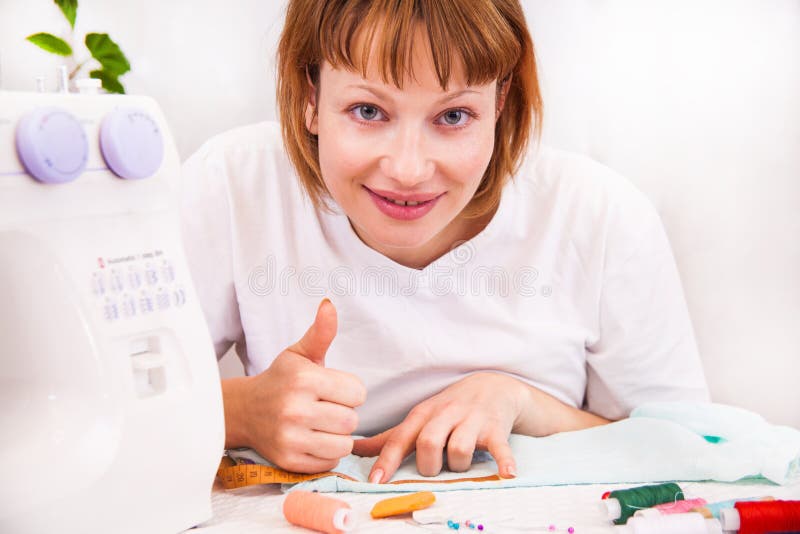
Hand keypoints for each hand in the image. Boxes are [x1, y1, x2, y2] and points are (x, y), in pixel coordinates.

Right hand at [223, 299, 365, 472]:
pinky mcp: (289, 461)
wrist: (245, 410)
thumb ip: (320, 332)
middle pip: (352, 420)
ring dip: (338, 435)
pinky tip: (312, 438)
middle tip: (325, 407)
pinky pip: (330, 461)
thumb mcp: (299, 354)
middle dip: (344, 413)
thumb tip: (329, 304)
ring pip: (344, 443)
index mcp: (303, 379)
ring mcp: (291, 438)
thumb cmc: (281, 380)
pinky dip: (326, 452)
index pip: (358, 393)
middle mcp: (295, 409)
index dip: (349, 391)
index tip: (332, 389)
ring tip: (321, 424)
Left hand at [352, 372, 525, 482]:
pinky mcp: (496, 428)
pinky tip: (507, 475)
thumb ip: (390, 438)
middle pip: (428, 442)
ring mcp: (472, 420)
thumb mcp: (420, 418)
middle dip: (427, 464)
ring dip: (459, 465)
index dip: (387, 461)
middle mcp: (446, 414)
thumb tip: (354, 449)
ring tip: (462, 466)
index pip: (401, 438)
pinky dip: (504, 462)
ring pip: (459, 448)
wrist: (493, 386)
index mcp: (423, 414)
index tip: (376, 481)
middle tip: (433, 470)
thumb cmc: (450, 408)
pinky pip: (499, 447)